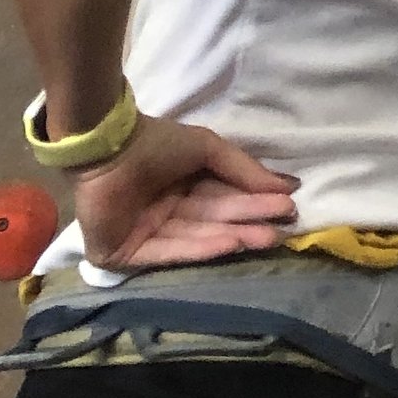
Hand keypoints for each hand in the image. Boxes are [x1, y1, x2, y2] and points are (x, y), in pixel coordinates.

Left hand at [73, 116, 298, 271]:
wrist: (108, 149)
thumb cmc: (157, 143)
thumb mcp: (208, 148)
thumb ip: (244, 169)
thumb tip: (289, 185)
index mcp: (183, 186)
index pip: (225, 198)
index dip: (256, 202)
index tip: (289, 205)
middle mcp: (168, 212)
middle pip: (214, 220)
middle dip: (249, 223)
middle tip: (284, 228)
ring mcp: (147, 235)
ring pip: (197, 238)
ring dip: (232, 238)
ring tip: (266, 238)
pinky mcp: (128, 254)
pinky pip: (169, 252)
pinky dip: (200, 249)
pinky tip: (230, 243)